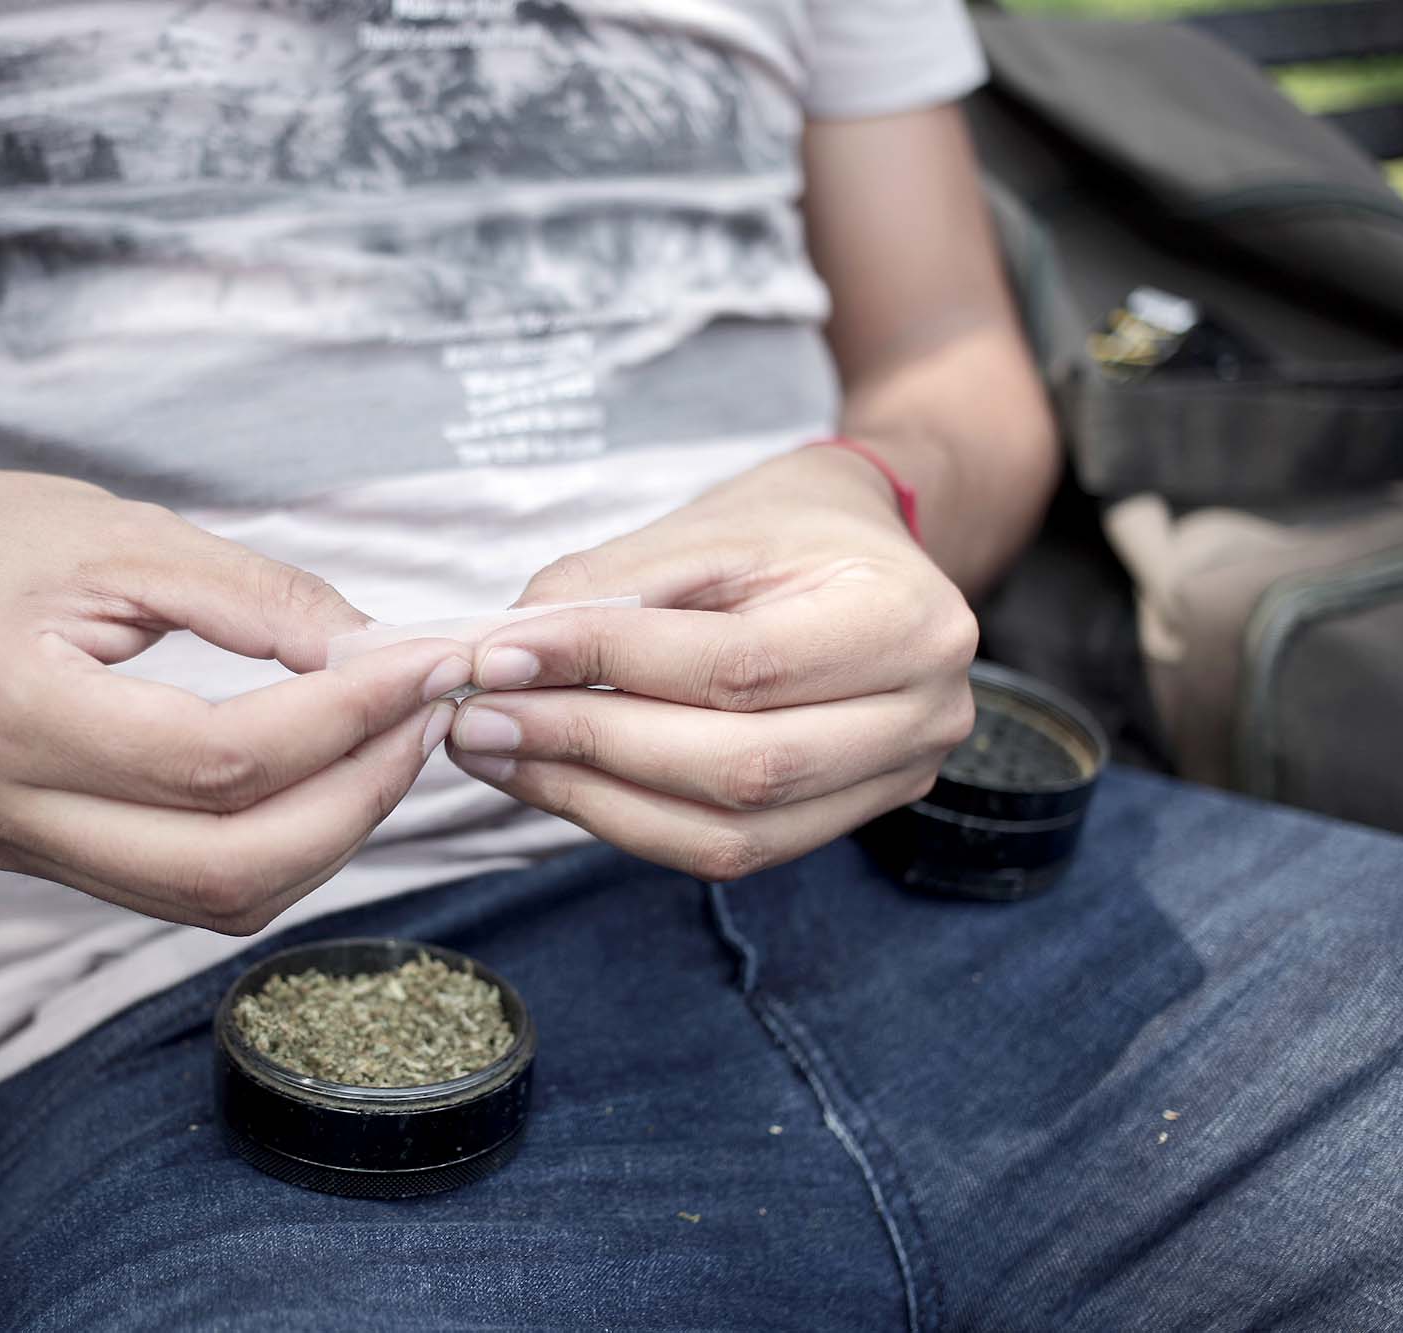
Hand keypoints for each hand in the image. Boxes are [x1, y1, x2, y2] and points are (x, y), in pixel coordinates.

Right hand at [0, 469, 468, 932]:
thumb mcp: (128, 534)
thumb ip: (256, 596)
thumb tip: (376, 650)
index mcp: (6, 709)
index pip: (214, 758)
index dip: (341, 719)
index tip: (424, 665)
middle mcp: (2, 807)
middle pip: (224, 864)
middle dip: (355, 799)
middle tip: (426, 717)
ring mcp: (19, 849)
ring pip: (216, 899)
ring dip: (331, 834)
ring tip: (393, 743)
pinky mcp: (46, 862)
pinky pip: (189, 891)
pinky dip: (280, 847)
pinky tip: (328, 777)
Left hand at [445, 444, 977, 880]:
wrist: (873, 554)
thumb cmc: (790, 527)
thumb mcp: (706, 525)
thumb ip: (608, 586)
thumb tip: (500, 652)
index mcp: (906, 622)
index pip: (739, 665)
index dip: (608, 665)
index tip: (498, 655)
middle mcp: (923, 716)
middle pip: (740, 764)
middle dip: (590, 745)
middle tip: (479, 719)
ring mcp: (895, 781)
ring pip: (729, 831)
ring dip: (594, 800)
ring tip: (497, 754)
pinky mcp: (844, 819)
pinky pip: (728, 849)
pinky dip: (628, 821)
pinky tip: (552, 781)